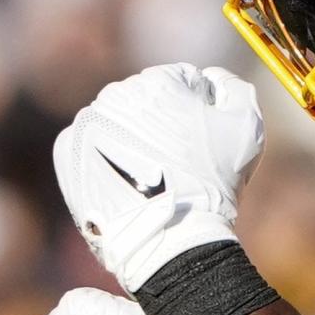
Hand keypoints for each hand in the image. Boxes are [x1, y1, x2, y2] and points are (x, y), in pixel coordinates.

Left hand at [53, 63, 264, 291]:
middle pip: (148, 97)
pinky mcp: (67, 151)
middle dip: (165, 119)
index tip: (206, 137)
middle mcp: (115, 94)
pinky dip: (108, 155)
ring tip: (154, 173)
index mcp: (158, 81)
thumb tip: (212, 77)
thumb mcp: (247, 124)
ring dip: (136, 136)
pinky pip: (92, 143)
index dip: (201, 106)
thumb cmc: (212, 181)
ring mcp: (86, 123)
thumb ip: (233, 86)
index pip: (183, 78)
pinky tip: (128, 179)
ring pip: (120, 119)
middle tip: (181, 159)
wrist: (167, 238)